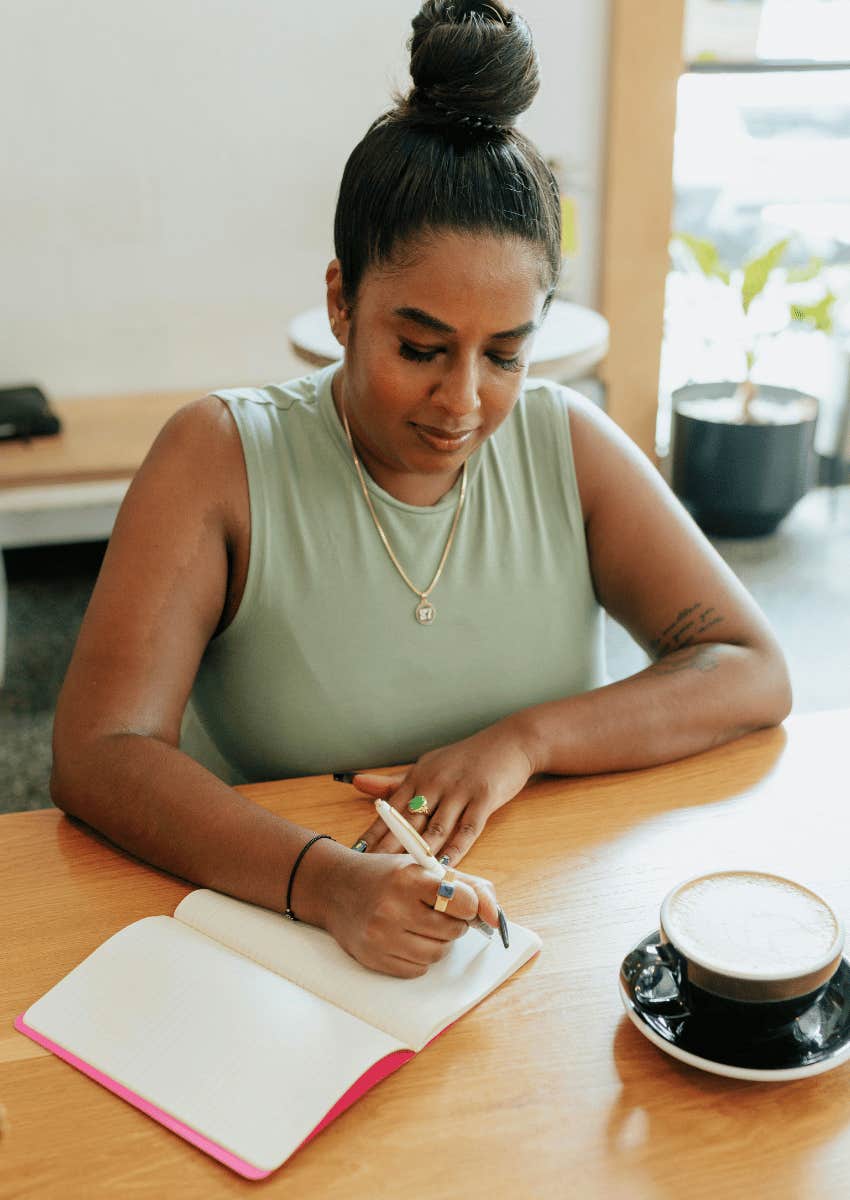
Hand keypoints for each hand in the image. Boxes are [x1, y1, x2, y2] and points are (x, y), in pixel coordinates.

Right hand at [325, 852, 498, 977]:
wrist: (335, 888)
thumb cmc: (387, 876)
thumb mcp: (424, 868)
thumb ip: (468, 886)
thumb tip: (496, 917)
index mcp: (409, 878)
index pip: (463, 902)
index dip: (468, 904)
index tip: (461, 903)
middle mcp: (393, 908)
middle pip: (453, 931)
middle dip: (452, 923)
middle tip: (435, 911)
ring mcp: (381, 937)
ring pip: (437, 954)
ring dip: (436, 942)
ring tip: (419, 924)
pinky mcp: (374, 959)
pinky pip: (418, 970)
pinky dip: (418, 957)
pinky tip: (404, 938)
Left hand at [350, 720, 533, 865]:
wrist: (510, 742)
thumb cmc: (464, 759)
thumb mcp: (427, 766)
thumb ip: (394, 782)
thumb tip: (356, 783)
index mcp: (418, 777)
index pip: (389, 810)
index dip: (372, 833)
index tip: (356, 854)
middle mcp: (435, 783)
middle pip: (407, 823)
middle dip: (388, 849)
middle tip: (372, 872)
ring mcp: (460, 790)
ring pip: (436, 829)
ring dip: (419, 854)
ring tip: (403, 877)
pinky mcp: (484, 798)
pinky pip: (467, 829)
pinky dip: (455, 850)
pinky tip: (444, 867)